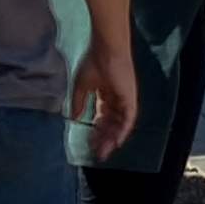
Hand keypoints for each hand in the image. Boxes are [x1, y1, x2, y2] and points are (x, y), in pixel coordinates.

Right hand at [71, 42, 137, 161]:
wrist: (106, 50)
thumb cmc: (93, 63)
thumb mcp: (81, 86)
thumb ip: (78, 103)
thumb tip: (74, 119)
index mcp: (105, 94)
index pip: (102, 117)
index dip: (96, 130)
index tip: (90, 143)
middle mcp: (116, 99)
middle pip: (111, 123)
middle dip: (104, 139)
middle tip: (97, 153)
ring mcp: (125, 99)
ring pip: (119, 124)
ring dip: (111, 138)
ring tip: (104, 151)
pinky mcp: (130, 99)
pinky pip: (128, 119)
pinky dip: (123, 131)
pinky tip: (116, 142)